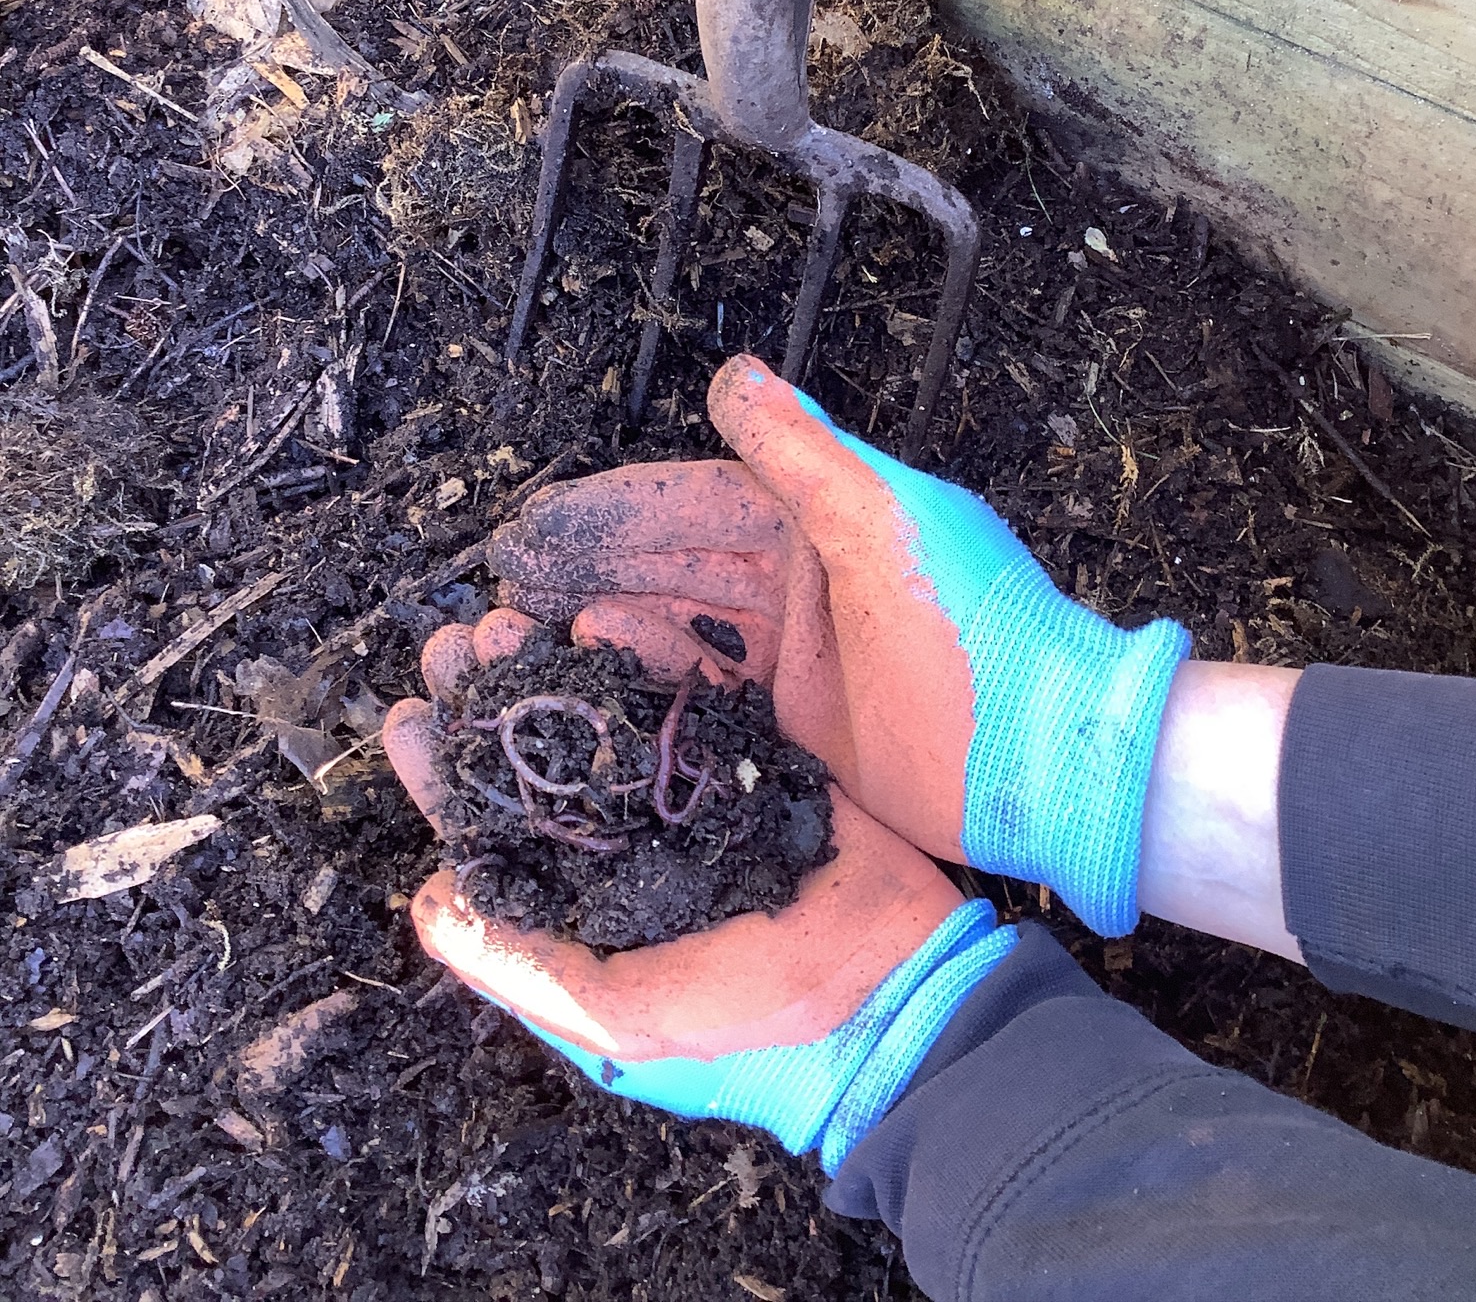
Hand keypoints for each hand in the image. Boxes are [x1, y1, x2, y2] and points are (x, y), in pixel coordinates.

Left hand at [383, 609, 1015, 1172]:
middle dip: (495, 699)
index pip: (498, 832)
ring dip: (555, 666)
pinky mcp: (753, 760)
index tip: (407, 717)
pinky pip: (691, 696)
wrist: (897, 996)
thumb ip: (524, 965)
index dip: (448, 777)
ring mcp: (691, 800)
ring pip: (608, 716)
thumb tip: (426, 905)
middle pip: (543, 757)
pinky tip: (603, 615)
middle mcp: (631, 847)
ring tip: (507, 615)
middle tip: (454, 639)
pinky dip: (649, 654)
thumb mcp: (622, 1014)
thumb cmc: (753, 1031)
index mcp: (589, 910)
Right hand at [488, 355, 1189, 936]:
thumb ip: (802, 451)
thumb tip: (732, 374)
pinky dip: (649, 679)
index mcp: (824, 517)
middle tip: (507, 579)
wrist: (1046, 758)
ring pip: (681, 627)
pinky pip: (705, 693)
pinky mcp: (797, 728)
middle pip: (673, 564)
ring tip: (526, 627)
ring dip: (607, 621)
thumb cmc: (977, 628)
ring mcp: (798, 657)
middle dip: (591, 567)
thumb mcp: (885, 521)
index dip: (613, 511)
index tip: (537, 526)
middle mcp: (802, 581)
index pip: (694, 502)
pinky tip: (593, 675)